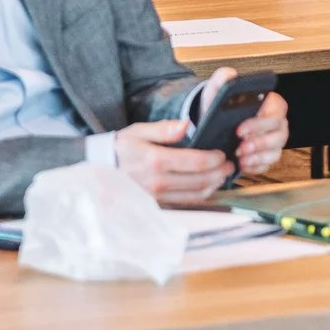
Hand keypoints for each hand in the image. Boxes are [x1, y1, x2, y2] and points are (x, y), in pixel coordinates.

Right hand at [112, 117, 236, 205]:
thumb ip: (164, 129)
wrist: (99, 170)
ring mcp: (157, 196)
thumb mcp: (139, 131)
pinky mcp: (157, 204)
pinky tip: (207, 185)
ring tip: (221, 174)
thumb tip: (186, 125)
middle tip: (229, 164)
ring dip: (214, 185)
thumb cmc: (121, 148)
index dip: (215, 159)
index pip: (197, 162)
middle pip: (201, 181)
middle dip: (220, 172)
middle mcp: (158, 182)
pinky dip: (200, 194)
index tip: (223, 154)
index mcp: (156, 161)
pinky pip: (185, 202)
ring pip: (196, 195)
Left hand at [198, 65, 289, 177]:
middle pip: (280, 135)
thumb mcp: (218, 89)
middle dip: (261, 143)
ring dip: (258, 157)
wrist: (211, 124)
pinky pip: (267, 165)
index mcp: (269, 104)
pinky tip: (242, 164)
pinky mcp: (264, 156)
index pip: (278, 111)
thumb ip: (223, 78)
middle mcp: (275, 124)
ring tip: (240, 157)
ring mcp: (272, 142)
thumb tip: (230, 75)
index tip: (241, 129)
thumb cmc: (220, 105)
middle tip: (240, 146)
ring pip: (276, 152)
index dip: (262, 122)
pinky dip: (255, 166)